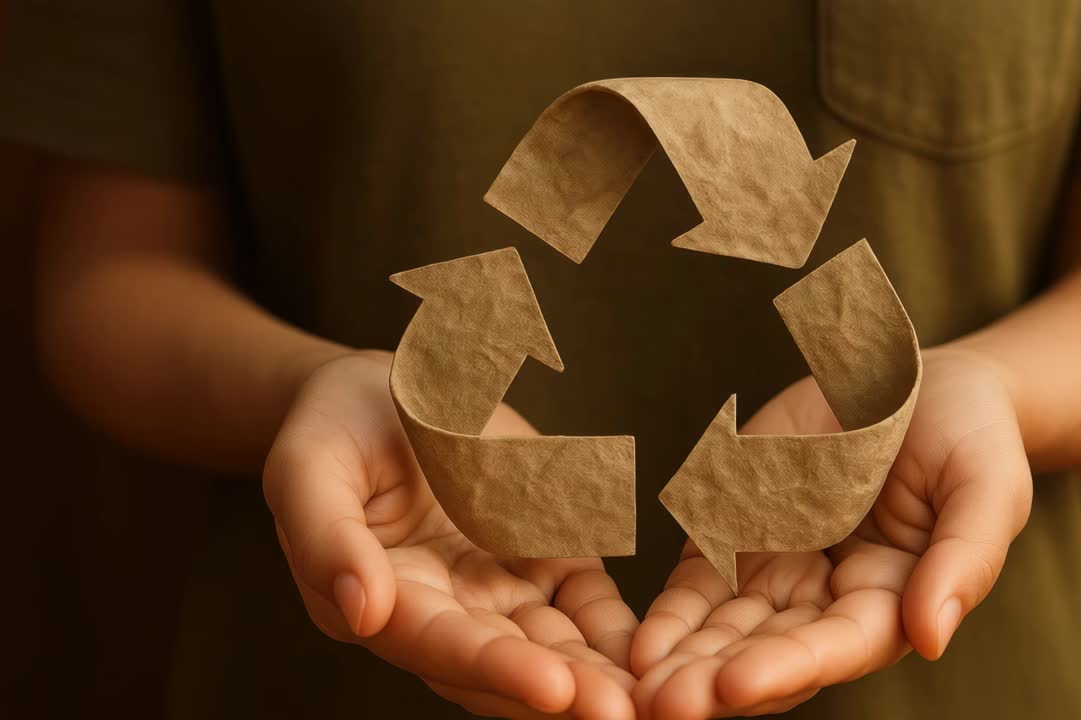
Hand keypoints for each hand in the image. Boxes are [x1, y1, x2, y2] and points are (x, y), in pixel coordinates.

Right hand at [263, 351, 638, 718]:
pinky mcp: (543, 559)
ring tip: (651, 698)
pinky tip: (661, 651)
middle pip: (506, 660)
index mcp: (379, 600)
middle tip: (620, 713)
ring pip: (555, 644)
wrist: (382, 395)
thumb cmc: (332, 429)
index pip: (439, 643)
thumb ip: (326, 538)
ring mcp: (498, 590)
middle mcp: (443, 611)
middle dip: (563, 691)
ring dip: (601, 673)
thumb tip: (361, 611)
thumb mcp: (308, 470)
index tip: (552, 689)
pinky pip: (586, 601)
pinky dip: (618, 629)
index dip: (495, 668)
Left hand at [629, 347, 1032, 718]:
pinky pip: (699, 581)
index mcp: (890, 600)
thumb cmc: (969, 440)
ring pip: (725, 629)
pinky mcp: (738, 531)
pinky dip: (671, 614)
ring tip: (640, 686)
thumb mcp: (986, 489)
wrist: (915, 382)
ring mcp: (779, 568)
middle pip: (769, 653)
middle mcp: (827, 599)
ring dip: (683, 661)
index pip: (836, 647)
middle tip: (667, 705)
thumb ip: (963, 561)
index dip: (788, 667)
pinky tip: (639, 642)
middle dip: (717, 681)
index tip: (737, 685)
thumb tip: (931, 639)